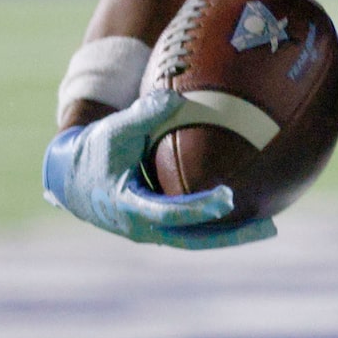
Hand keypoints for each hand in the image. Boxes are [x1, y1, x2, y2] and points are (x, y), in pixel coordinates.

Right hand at [41, 91, 274, 248]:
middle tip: (267, 227)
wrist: (70, 178)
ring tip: (268, 227)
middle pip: (193, 239)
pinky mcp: (158, 228)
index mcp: (129, 207)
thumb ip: (144, 115)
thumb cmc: (93, 151)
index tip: (228, 199)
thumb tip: (175, 98)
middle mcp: (142, 227)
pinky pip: (192, 232)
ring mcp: (151, 231)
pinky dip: (217, 228)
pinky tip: (247, 217)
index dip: (199, 208)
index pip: (170, 213)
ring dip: (230, 235)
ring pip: (196, 239)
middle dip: (230, 235)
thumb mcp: (113, 131)